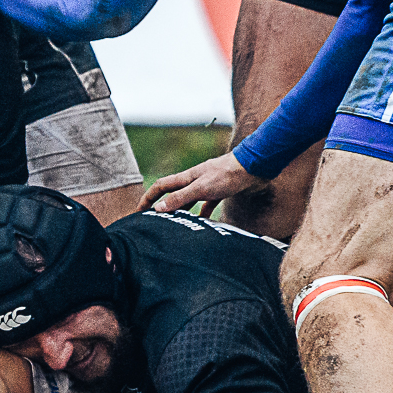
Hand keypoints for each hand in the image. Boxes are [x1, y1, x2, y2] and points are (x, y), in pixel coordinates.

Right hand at [139, 151, 264, 215]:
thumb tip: (158, 208)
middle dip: (162, 206)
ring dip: (181, 211)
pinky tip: (203, 222)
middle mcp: (195, 180)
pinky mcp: (221, 190)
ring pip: (189, 200)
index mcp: (187, 177)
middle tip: (153, 220)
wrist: (254, 168)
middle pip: (173, 193)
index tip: (139, 211)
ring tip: (176, 224)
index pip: (161, 187)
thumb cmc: (227, 175)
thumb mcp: (201, 188)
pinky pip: (207, 204)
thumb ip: (181, 198)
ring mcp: (208, 185)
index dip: (148, 198)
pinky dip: (203, 213)